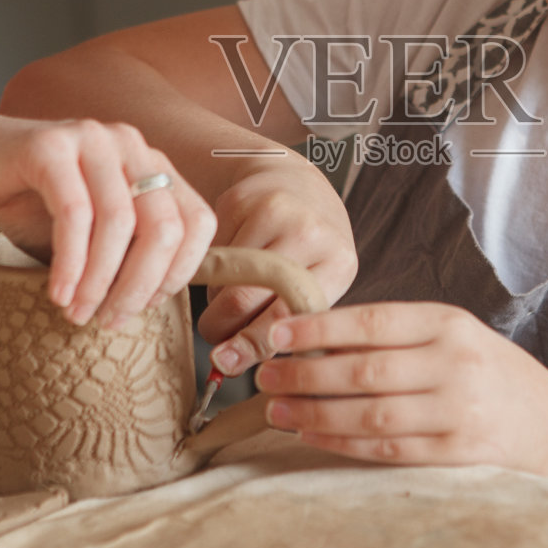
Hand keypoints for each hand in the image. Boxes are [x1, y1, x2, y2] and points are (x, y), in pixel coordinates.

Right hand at [0, 114, 215, 326]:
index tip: (147, 307)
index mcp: (152, 165)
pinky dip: (70, 263)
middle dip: (140, 285)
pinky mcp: (50, 146)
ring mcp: (92, 139)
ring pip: (119, 223)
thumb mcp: (90, 232)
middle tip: (111, 321)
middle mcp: (131, 146)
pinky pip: (73, 214)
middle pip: (164, 226)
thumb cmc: (29, 202)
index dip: (179, 272)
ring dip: (100, 281)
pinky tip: (58, 292)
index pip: (197, 221)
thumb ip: (125, 254)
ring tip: (79, 314)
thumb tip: (152, 305)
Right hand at [197, 155, 357, 374]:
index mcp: (337, 264)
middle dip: (220, 328)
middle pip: (243, 299)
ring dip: (215, 300)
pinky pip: (210, 254)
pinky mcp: (239, 201)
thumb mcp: (316, 283)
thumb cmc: (309, 246)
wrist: (294, 182)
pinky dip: (211, 270)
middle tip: (216, 337)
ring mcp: (274, 213)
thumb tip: (231, 365)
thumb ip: (288, 326)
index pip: (289, 315)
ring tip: (229, 298)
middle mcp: (310, 234)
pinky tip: (227, 264)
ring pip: (222, 279)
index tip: (227, 363)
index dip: (253, 344)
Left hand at [251, 301, 547, 475]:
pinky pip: (387, 448)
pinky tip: (311, 433)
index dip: (319, 328)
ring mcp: (458, 411)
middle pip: (364, 370)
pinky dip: (343, 442)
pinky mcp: (457, 453)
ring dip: (315, 411)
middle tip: (265, 375)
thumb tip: (313, 338)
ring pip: (371, 413)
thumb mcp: (450, 336)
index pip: (373, 321)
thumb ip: (393, 336)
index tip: (277, 334)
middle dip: (306, 374)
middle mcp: (455, 363)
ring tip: (276, 408)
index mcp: (448, 323)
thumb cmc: (483, 372)